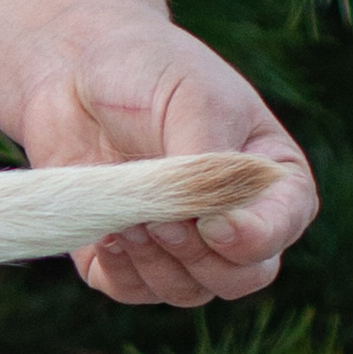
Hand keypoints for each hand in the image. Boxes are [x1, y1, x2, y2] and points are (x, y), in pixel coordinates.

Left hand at [13, 20, 316, 307]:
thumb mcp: (194, 100)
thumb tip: (212, 223)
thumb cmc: (148, 69)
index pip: (280, 229)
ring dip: (157, 263)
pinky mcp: (123, 252)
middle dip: (199, 257)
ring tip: (128, 217)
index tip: (212, 223)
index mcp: (269, 178)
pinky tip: (108, 233)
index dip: (253, 239)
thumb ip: (210, 165)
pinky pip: (133, 290)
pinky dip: (123, 272)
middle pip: (240, 277)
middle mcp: (233, 219)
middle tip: (160, 220)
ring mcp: (179, 240)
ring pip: (187, 290)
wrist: (72, 63)